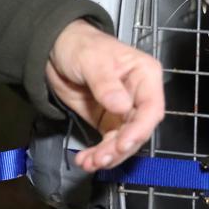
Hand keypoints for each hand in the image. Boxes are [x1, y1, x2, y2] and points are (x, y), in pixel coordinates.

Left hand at [45, 20, 164, 170]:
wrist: (56, 49)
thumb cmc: (81, 46)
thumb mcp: (92, 60)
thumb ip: (106, 84)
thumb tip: (122, 108)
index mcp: (145, 75)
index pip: (152, 108)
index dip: (140, 129)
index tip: (122, 144)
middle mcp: (139, 96)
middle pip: (139, 129)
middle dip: (120, 148)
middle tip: (101, 159)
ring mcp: (124, 111)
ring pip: (124, 141)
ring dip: (108, 156)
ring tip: (89, 162)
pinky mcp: (108, 122)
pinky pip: (108, 143)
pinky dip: (98, 154)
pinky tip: (86, 160)